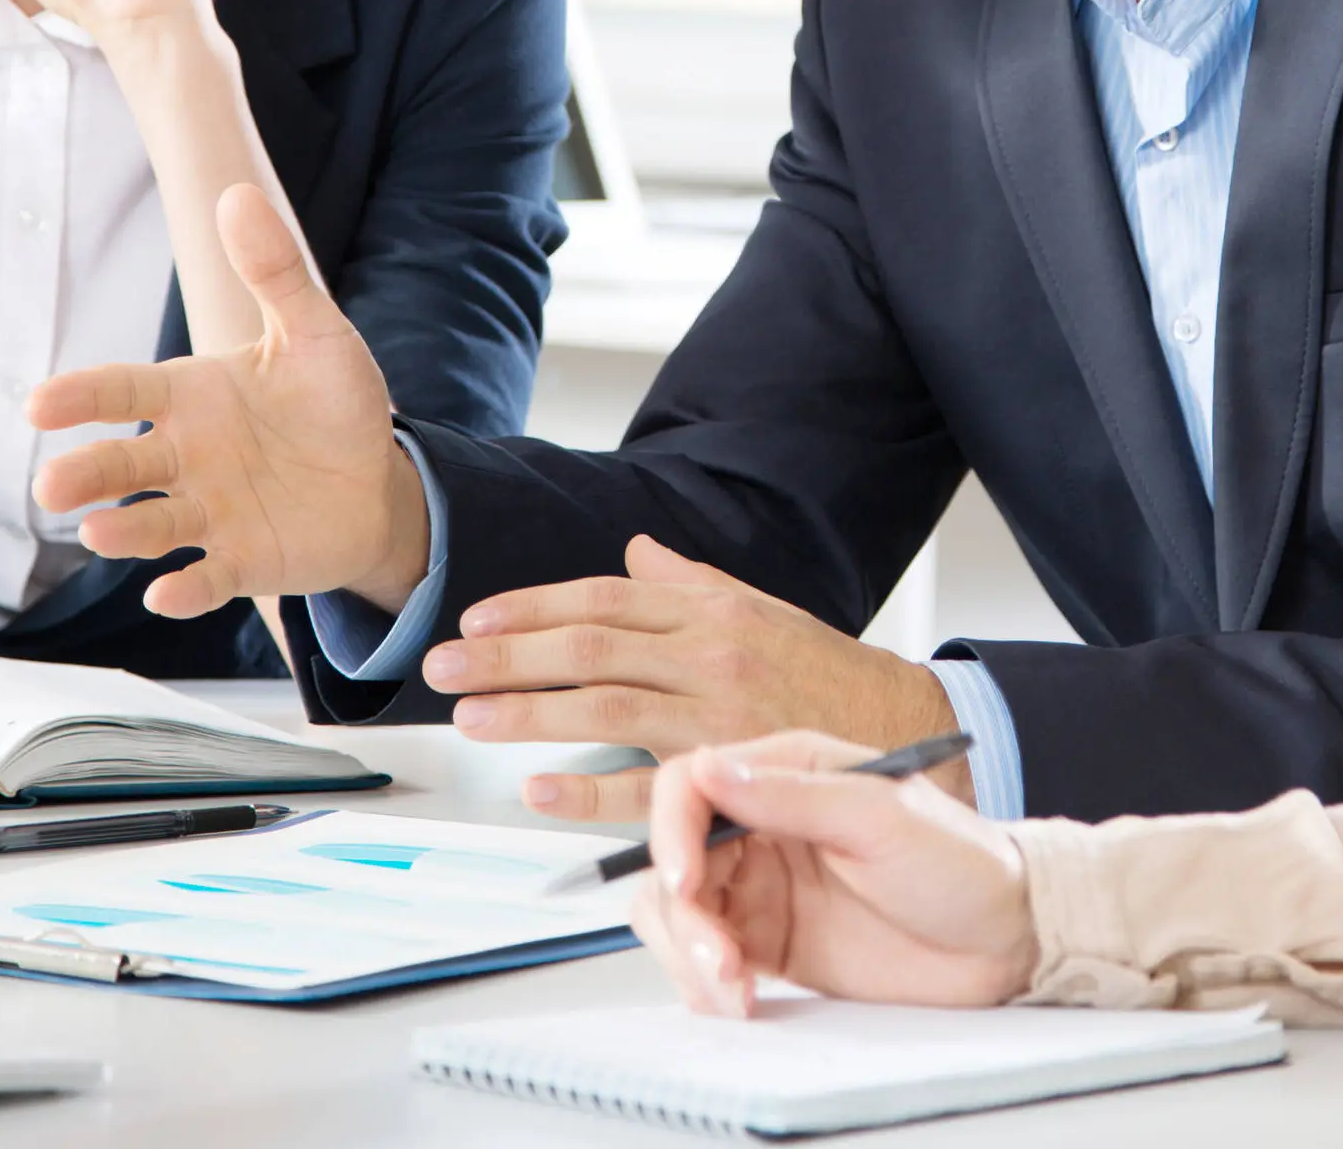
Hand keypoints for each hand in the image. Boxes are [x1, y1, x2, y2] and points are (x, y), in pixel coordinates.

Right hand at [27, 185, 430, 615]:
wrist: (379, 481)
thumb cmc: (334, 404)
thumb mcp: (315, 331)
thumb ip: (274, 272)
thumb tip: (237, 194)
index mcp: (193, 397)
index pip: (125, 390)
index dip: (82, 396)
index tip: (38, 403)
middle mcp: (187, 458)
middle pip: (122, 466)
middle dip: (85, 475)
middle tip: (52, 486)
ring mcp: (210, 513)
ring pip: (152, 525)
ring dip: (124, 532)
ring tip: (99, 532)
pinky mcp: (243, 562)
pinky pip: (208, 578)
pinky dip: (187, 590)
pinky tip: (168, 593)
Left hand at [424, 537, 967, 823]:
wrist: (900, 729)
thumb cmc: (823, 673)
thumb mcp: (760, 608)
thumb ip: (692, 582)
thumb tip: (637, 552)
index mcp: (712, 608)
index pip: (604, 599)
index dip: (533, 607)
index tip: (476, 618)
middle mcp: (709, 652)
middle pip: (590, 646)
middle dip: (507, 654)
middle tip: (442, 666)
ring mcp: (717, 714)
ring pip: (604, 706)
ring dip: (527, 710)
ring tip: (469, 716)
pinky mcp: (726, 773)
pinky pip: (647, 786)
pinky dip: (588, 789)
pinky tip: (537, 791)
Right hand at [631, 730, 1037, 1017]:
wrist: (1005, 940)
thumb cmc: (960, 862)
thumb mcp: (882, 816)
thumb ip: (794, 795)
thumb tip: (711, 769)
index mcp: (789, 771)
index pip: (691, 784)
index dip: (670, 830)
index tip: (684, 880)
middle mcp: (765, 823)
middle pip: (674, 858)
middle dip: (681, 913)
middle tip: (716, 958)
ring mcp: (763, 886)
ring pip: (679, 913)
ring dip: (687, 955)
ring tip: (733, 989)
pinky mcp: (769, 943)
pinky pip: (705, 960)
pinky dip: (705, 984)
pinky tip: (742, 1000)